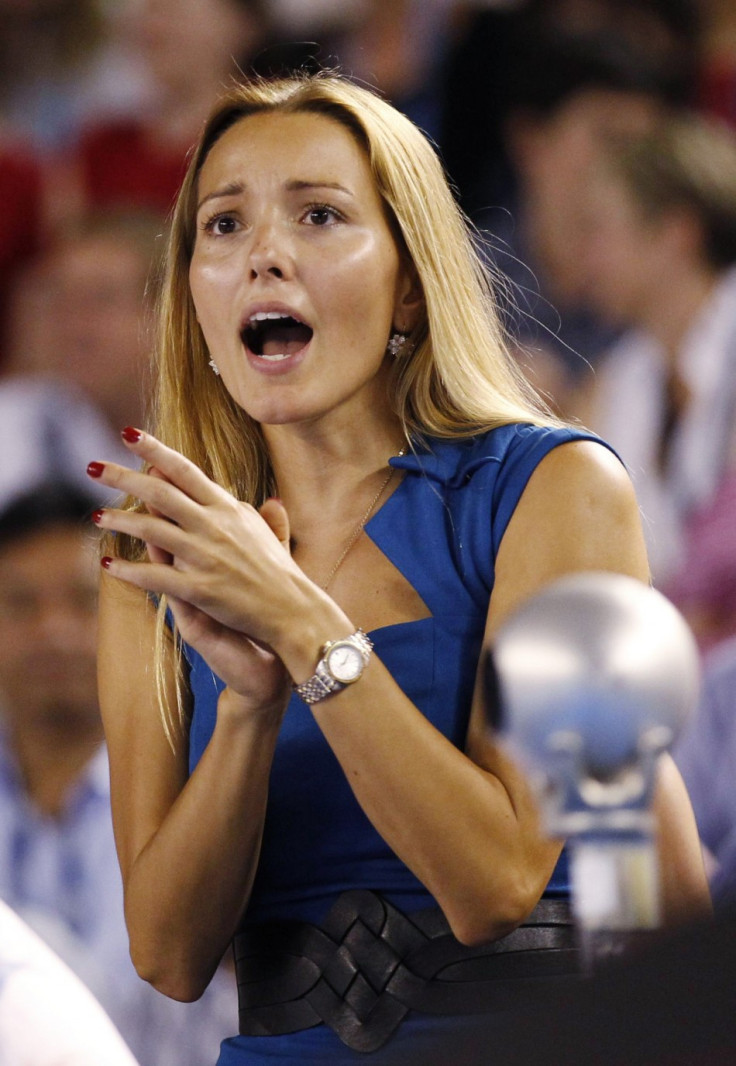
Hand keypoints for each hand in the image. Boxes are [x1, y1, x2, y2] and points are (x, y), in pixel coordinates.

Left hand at [90, 430, 298, 703]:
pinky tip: (108, 565)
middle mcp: (216, 527)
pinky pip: (155, 577)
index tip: (128, 434)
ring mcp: (207, 557)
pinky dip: (128, 571)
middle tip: (92, 465)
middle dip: (123, 477)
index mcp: (229, 509)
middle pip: (161, 493)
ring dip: (119, 521)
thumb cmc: (282, 575)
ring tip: (95, 515)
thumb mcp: (271, 535)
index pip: (186, 471)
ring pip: (152, 531)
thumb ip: (261, 515)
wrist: (295, 612)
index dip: (155, 451)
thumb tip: (266, 497)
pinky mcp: (201, 588)